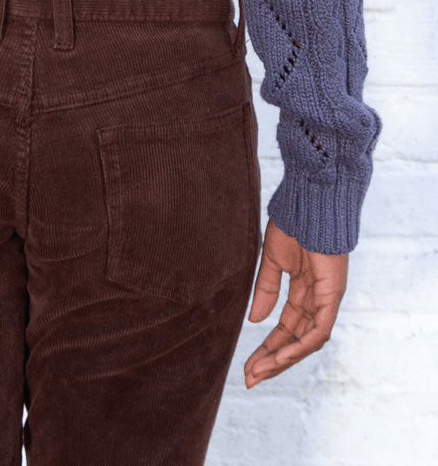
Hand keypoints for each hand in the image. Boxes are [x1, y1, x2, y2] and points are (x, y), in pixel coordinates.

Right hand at [244, 218, 347, 387]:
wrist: (309, 201)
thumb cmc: (294, 224)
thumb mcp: (272, 261)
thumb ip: (266, 290)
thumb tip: (255, 321)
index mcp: (304, 291)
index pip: (286, 328)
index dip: (267, 348)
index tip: (247, 365)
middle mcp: (317, 299)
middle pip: (296, 340)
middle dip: (272, 361)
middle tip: (250, 378)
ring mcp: (327, 298)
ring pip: (307, 341)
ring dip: (283, 359)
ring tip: (260, 371)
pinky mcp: (333, 294)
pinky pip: (318, 329)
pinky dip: (300, 345)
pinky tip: (281, 356)